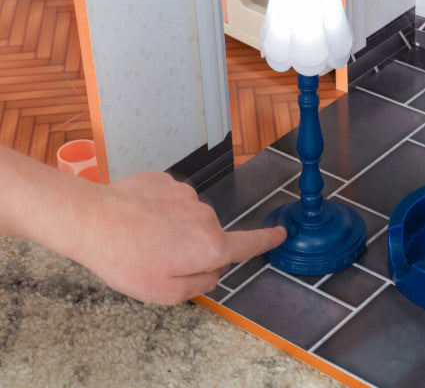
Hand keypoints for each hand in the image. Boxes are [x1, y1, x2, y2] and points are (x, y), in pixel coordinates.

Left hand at [77, 172, 285, 304]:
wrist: (95, 220)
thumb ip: (199, 285)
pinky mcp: (168, 180)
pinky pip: (172, 200)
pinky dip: (161, 210)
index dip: (266, 240)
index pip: (247, 244)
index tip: (280, 233)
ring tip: (143, 236)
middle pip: (210, 236)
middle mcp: (206, 215)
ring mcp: (187, 194)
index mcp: (210, 246)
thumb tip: (213, 273)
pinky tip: (139, 217)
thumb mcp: (165, 293)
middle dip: (193, 248)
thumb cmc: (128, 260)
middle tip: (159, 258)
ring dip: (175, 228)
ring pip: (189, 217)